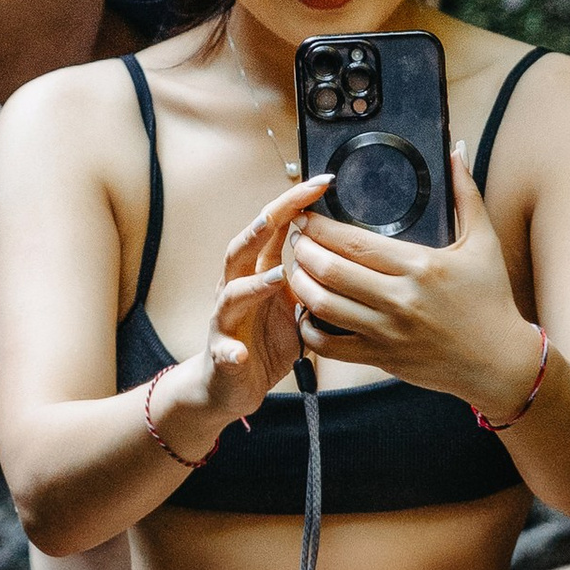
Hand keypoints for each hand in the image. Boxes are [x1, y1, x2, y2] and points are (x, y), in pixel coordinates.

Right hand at [150, 175, 330, 459]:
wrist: (226, 385)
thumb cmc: (262, 342)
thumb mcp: (293, 307)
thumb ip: (311, 282)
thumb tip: (349, 256)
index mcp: (257, 274)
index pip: (273, 229)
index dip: (293, 205)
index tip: (320, 183)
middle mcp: (236, 289)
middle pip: (246, 247)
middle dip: (267, 224)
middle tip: (294, 207)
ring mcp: (225, 320)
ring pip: (233, 294)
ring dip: (254, 285)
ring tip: (278, 277)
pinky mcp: (221, 354)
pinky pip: (225, 351)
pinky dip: (231, 351)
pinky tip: (240, 354)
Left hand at [280, 144, 540, 419]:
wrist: (501, 362)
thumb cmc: (491, 300)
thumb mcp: (483, 243)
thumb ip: (465, 194)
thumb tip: (455, 152)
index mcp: (420, 265)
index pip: (354, 241)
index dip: (319, 227)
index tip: (304, 215)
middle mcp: (400, 298)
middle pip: (330, 270)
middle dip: (302, 250)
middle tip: (295, 237)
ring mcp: (388, 331)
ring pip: (323, 306)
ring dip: (300, 285)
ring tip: (294, 269)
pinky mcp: (383, 358)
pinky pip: (331, 346)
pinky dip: (310, 329)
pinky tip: (306, 313)